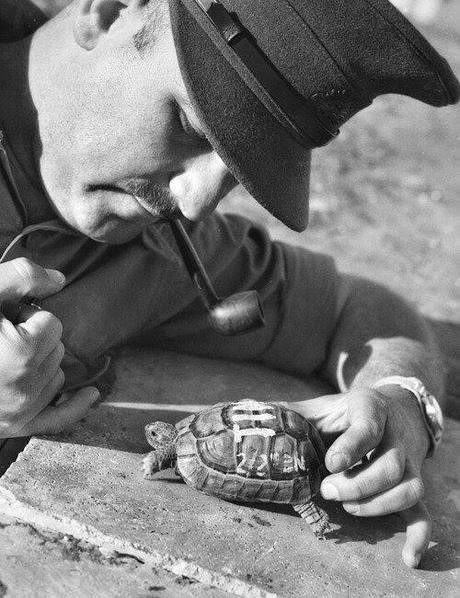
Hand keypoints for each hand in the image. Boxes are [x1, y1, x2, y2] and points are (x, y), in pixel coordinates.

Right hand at [0, 258, 98, 437]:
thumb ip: (22, 277)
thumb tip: (60, 280)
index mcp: (20, 355)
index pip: (52, 323)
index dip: (28, 316)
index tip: (4, 320)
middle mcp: (26, 389)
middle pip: (56, 348)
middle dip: (34, 338)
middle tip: (0, 338)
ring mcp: (21, 412)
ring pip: (56, 373)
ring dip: (40, 361)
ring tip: (2, 358)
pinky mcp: (16, 427)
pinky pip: (58, 418)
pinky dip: (73, 406)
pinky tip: (91, 393)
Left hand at [290, 386, 430, 567]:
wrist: (392, 408)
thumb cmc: (346, 412)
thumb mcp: (321, 406)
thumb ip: (291, 414)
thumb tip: (251, 414)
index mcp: (370, 409)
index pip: (368, 426)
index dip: (351, 447)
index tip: (330, 463)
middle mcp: (395, 436)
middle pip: (390, 465)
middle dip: (358, 484)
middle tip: (328, 490)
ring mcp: (408, 461)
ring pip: (408, 487)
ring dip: (378, 505)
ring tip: (349, 507)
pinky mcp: (412, 482)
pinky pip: (423, 512)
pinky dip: (418, 536)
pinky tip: (407, 557)